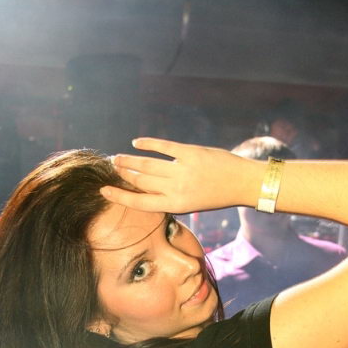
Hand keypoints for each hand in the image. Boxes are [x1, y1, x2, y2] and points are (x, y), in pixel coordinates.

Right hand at [101, 137, 257, 213]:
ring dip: (129, 160)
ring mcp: (182, 170)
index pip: (140, 202)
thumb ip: (170, 196)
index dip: (120, 196)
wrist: (243, 183)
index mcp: (176, 205)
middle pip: (140, 180)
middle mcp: (176, 189)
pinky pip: (163, 146)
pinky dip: (147, 143)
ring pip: (147, 164)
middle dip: (123, 173)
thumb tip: (146, 185)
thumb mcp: (192, 203)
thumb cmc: (217, 195)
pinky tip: (136, 142)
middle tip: (111, 166)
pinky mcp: (189, 153)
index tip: (105, 190)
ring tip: (117, 157)